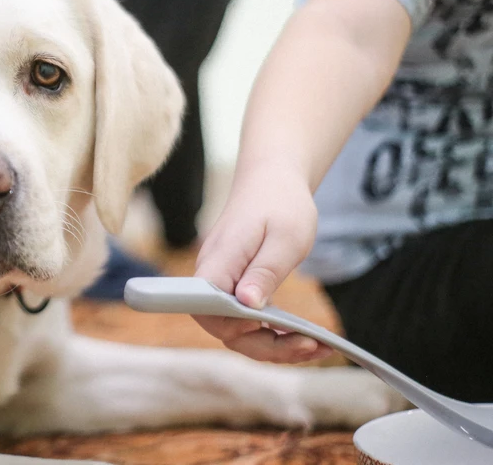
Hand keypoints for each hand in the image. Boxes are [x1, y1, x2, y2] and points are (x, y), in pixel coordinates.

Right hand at [193, 162, 332, 362]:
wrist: (271, 181)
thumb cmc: (281, 204)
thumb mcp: (285, 237)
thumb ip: (264, 271)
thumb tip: (246, 305)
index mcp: (217, 264)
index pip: (211, 311)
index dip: (238, 330)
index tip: (272, 329)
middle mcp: (211, 279)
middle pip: (225, 330)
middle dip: (267, 346)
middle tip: (311, 346)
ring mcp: (222, 286)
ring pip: (238, 332)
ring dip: (274, 347)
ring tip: (317, 347)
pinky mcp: (235, 290)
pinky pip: (247, 322)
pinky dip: (274, 335)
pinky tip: (305, 338)